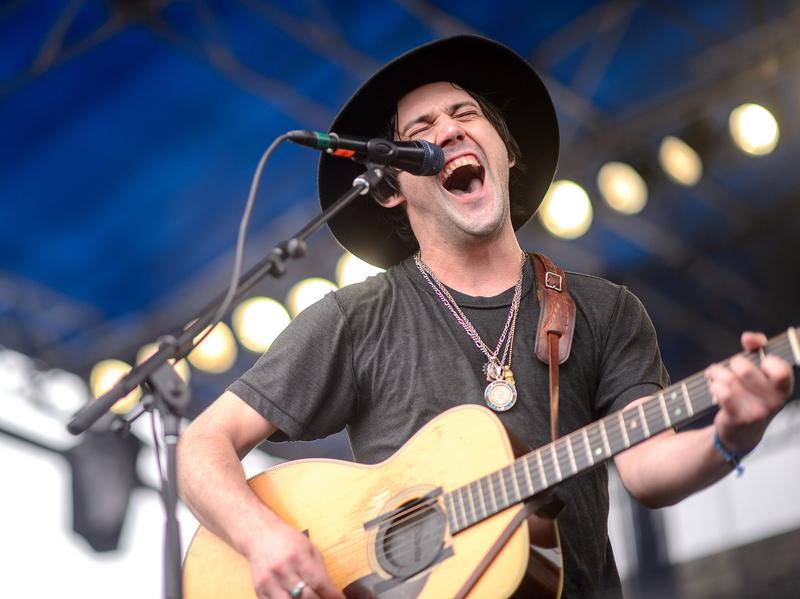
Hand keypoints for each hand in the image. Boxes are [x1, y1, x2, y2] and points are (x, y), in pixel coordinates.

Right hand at [244, 519, 344, 598]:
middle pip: (305, 596)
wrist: (259, 534)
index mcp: (298, 556)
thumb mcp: (309, 547)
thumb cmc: (287, 540)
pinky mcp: (259, 590)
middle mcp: (283, 569)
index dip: (332, 595)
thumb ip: (320, 569)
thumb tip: (331, 590)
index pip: (318, 582)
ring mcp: (269, 581)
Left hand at [708, 331, 793, 453]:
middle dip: (733, 363)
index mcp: (783, 387)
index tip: (757, 360)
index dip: (765, 360)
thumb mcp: (760, 372)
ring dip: (717, 373)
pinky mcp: (738, 418)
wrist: (742, 432)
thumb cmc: (751, 395)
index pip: (780, 368)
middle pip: (744, 369)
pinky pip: (722, 393)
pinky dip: (713, 385)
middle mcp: (774, 400)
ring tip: (715, 376)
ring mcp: (757, 411)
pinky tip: (714, 387)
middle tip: (730, 368)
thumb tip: (749, 337)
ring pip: (728, 378)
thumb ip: (758, 349)